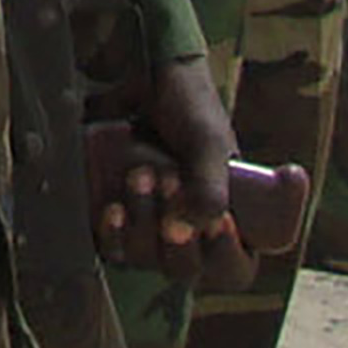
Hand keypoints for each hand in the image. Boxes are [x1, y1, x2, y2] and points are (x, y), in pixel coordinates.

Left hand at [88, 55, 253, 290]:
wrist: (147, 77)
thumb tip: (184, 233)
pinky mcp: (119, 220)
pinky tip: (112, 209)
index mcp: (230, 222)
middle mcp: (191, 234)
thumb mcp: (209, 144)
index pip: (236, 268)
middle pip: (187, 270)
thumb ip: (209, 188)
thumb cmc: (191, 110)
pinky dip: (113, 234)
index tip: (223, 222)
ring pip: (148, 260)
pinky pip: (113, 248)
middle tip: (170, 182)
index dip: (228, 256)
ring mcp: (152, 230)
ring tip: (140, 176)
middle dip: (178, 236)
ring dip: (143, 225)